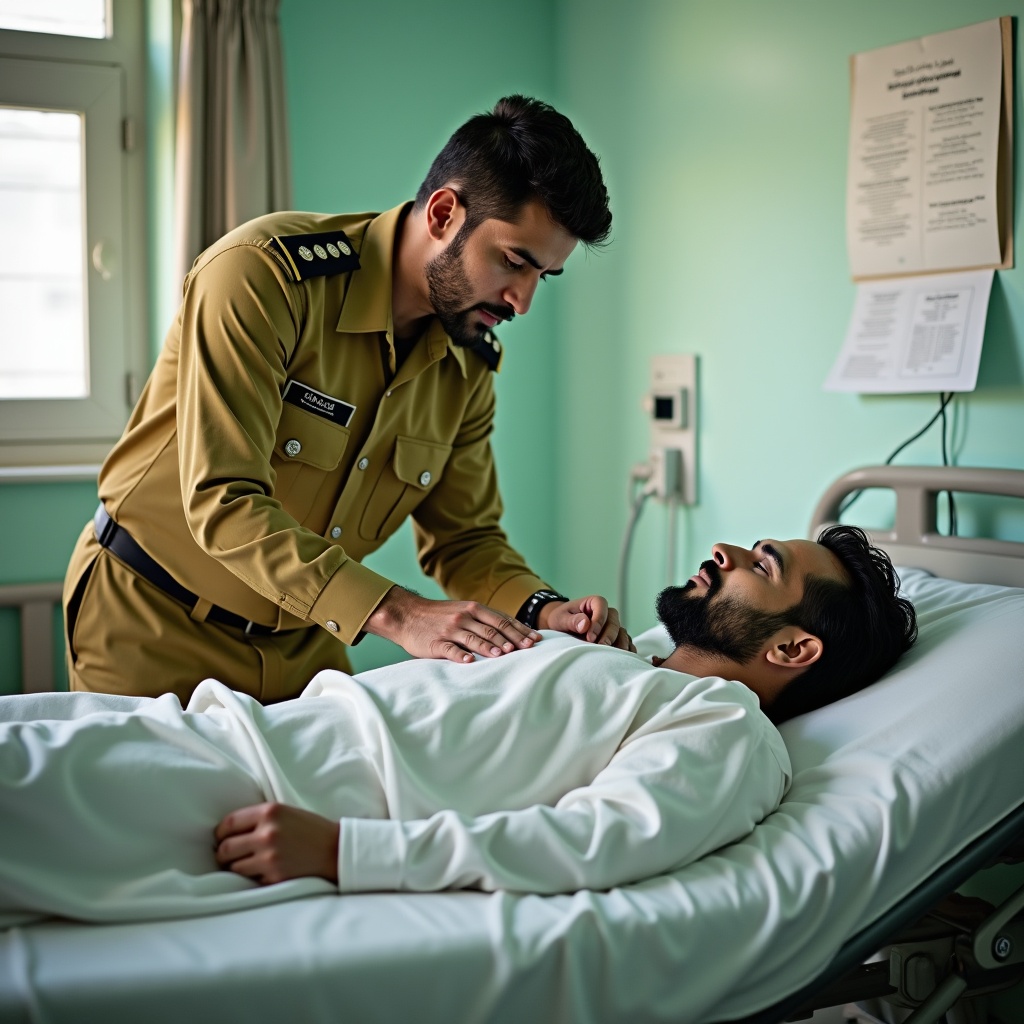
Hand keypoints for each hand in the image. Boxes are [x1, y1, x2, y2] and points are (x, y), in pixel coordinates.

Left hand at [214, 802, 338, 884]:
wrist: (336, 850)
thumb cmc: (311, 830)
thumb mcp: (286, 812)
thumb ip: (260, 818)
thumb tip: (229, 831)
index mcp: (270, 812)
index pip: (228, 823)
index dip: (220, 833)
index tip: (222, 838)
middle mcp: (267, 833)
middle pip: (225, 848)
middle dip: (223, 854)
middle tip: (229, 856)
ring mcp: (270, 857)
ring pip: (234, 868)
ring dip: (236, 868)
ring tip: (247, 865)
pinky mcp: (275, 877)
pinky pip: (250, 881)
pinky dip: (253, 878)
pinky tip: (263, 872)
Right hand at [365, 587, 541, 663]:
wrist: (407, 614)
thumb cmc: (440, 616)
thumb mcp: (463, 611)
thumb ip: (484, 619)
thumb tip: (512, 631)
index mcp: (474, 609)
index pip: (502, 619)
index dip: (520, 629)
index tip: (535, 639)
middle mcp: (464, 617)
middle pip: (493, 629)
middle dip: (512, 639)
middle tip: (528, 649)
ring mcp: (450, 629)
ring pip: (475, 638)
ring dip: (491, 647)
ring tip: (505, 654)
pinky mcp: (436, 642)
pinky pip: (450, 649)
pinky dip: (461, 655)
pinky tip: (470, 661)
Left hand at [538, 595, 634, 650]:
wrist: (562, 628)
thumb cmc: (561, 619)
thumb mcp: (561, 618)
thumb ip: (572, 620)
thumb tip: (585, 624)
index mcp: (593, 603)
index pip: (601, 606)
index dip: (598, 621)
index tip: (590, 637)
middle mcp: (606, 613)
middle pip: (614, 621)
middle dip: (609, 635)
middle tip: (601, 647)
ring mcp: (612, 626)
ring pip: (621, 632)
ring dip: (619, 644)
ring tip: (613, 656)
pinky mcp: (615, 637)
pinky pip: (625, 642)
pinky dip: (626, 649)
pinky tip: (623, 658)